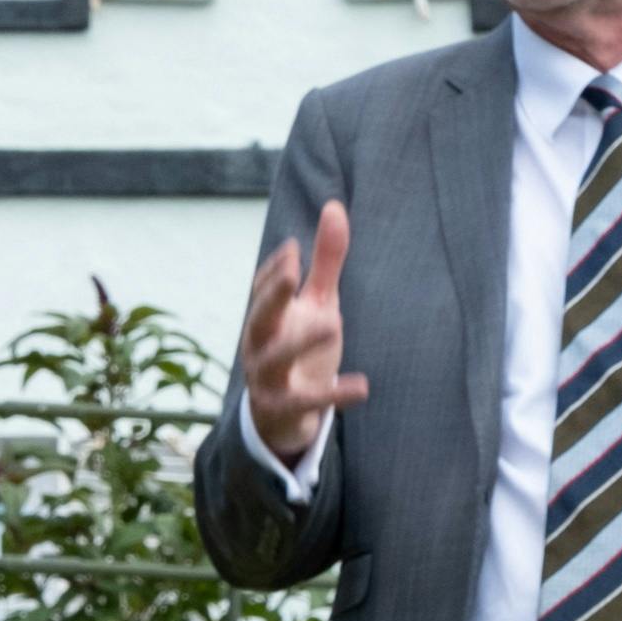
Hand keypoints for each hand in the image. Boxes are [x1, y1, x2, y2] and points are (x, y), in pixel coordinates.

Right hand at [241, 199, 368, 462]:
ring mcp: (266, 378)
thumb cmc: (300, 347)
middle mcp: (259, 344)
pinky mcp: (283, 408)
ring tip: (332, 323)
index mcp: (265, 317)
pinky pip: (306, 402)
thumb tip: (335, 206)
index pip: (262, 290)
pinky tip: (363, 387)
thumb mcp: (317, 303)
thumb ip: (325, 261)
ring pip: (276, 359)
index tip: (293, 250)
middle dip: (272, 295)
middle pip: (259, 317)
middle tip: (291, 271)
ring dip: (300, 342)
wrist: (282, 414)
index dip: (274, 272)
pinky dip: (333, 395)